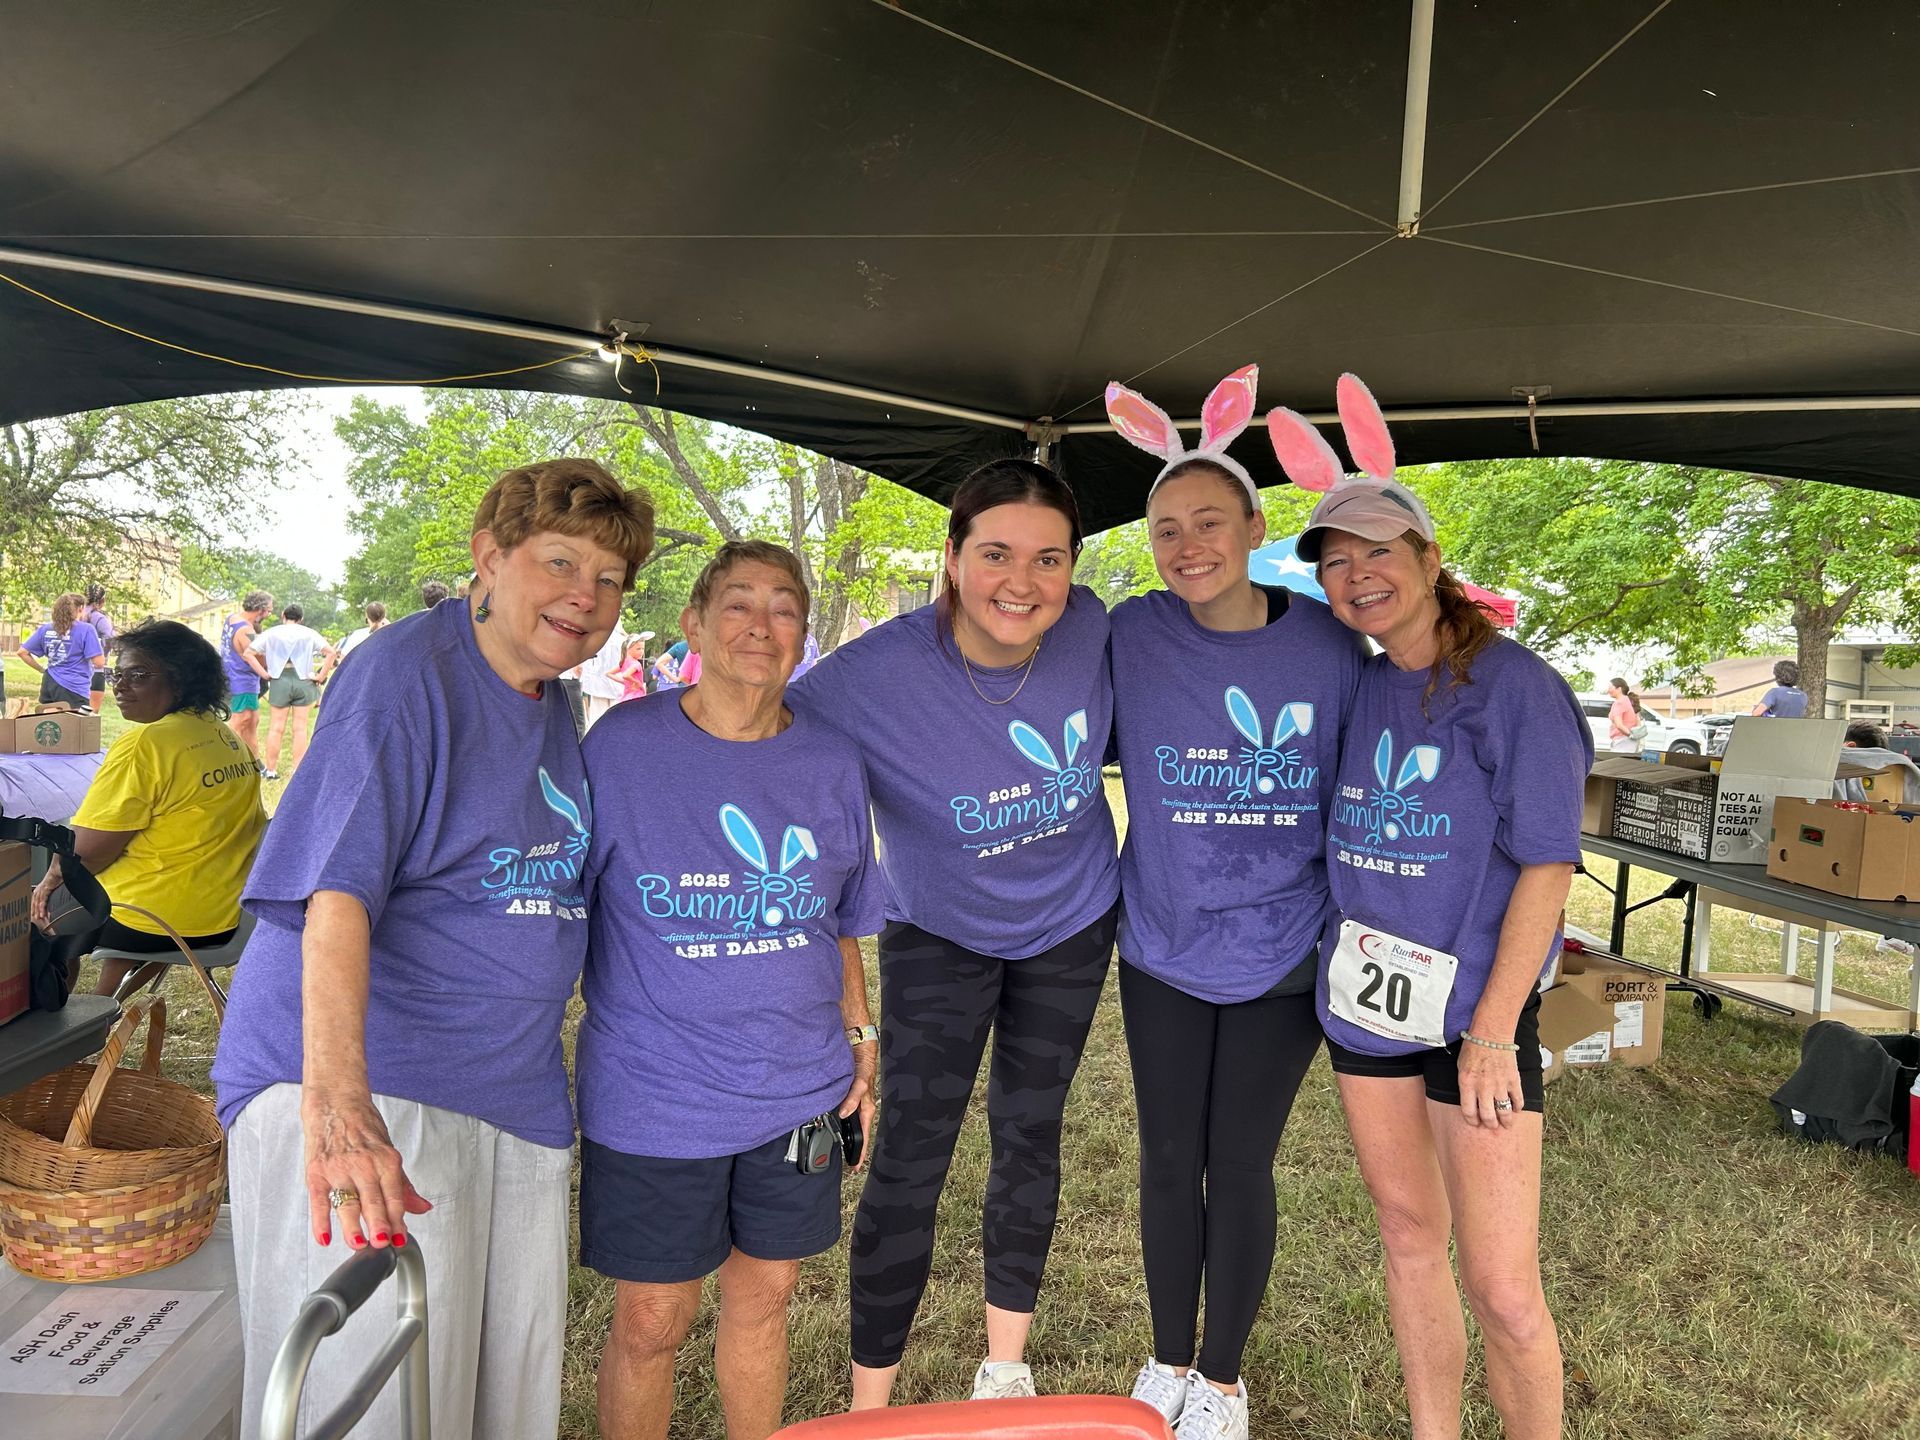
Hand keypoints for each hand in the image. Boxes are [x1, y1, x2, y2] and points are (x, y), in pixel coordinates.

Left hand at [29, 876, 55, 930]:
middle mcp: (38, 890)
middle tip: (35, 919)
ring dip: (38, 911)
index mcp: (40, 889)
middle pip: (34, 902)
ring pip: (37, 903)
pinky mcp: (45, 889)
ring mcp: (41, 890)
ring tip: (39, 918)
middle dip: (34, 911)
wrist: (60, 869)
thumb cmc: (58, 876)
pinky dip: (42, 907)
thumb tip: (55, 899)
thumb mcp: (54, 886)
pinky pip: (43, 900)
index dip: (34, 908)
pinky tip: (43, 913)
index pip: (34, 901)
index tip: (35, 915)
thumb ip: (52, 892)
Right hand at [302, 1087, 433, 1248]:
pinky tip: (325, 1238)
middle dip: (378, 1225)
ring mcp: (339, 1169)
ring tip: (358, 1243)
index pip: (394, 1196)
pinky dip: (320, 1222)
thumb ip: (403, 1185)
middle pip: (373, 1201)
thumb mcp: (388, 1152)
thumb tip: (422, 1207)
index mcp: (386, 1160)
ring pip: (347, 1203)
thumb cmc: (364, 1128)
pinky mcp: (317, 1173)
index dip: (398, 1220)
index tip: (400, 1239)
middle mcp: (364, 1165)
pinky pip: (319, 1201)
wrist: (335, 1104)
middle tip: (381, 1244)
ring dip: (352, 1226)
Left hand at [837, 1049, 877, 1172]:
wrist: (858, 1051)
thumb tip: (844, 1113)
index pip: (865, 1136)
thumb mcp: (860, 1083)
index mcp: (867, 1109)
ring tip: (842, 1151)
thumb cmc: (864, 1066)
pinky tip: (835, 1127)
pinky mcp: (847, 1099)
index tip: (856, 1165)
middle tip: (849, 1163)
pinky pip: (845, 1116)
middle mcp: (861, 1109)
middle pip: (858, 1134)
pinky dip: (840, 1124)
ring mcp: (854, 1105)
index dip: (860, 1152)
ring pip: (851, 1127)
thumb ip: (853, 1098)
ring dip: (848, 1138)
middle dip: (854, 1149)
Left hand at [1456, 1037, 1524, 1129]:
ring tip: (1505, 1124)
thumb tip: (1471, 1102)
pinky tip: (1515, 1109)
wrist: (1491, 1035)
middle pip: (1487, 1116)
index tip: (1475, 1123)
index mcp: (1467, 1084)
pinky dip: (1517, 1108)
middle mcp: (1483, 1087)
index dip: (1472, 1121)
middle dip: (1490, 1124)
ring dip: (1505, 1121)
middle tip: (1492, 1126)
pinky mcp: (1513, 1080)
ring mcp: (1500, 1085)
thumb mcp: (1461, 1068)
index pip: (1468, 1112)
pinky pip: (1518, 1100)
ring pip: (1504, 1112)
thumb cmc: (1473, 1049)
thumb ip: (1466, 1086)